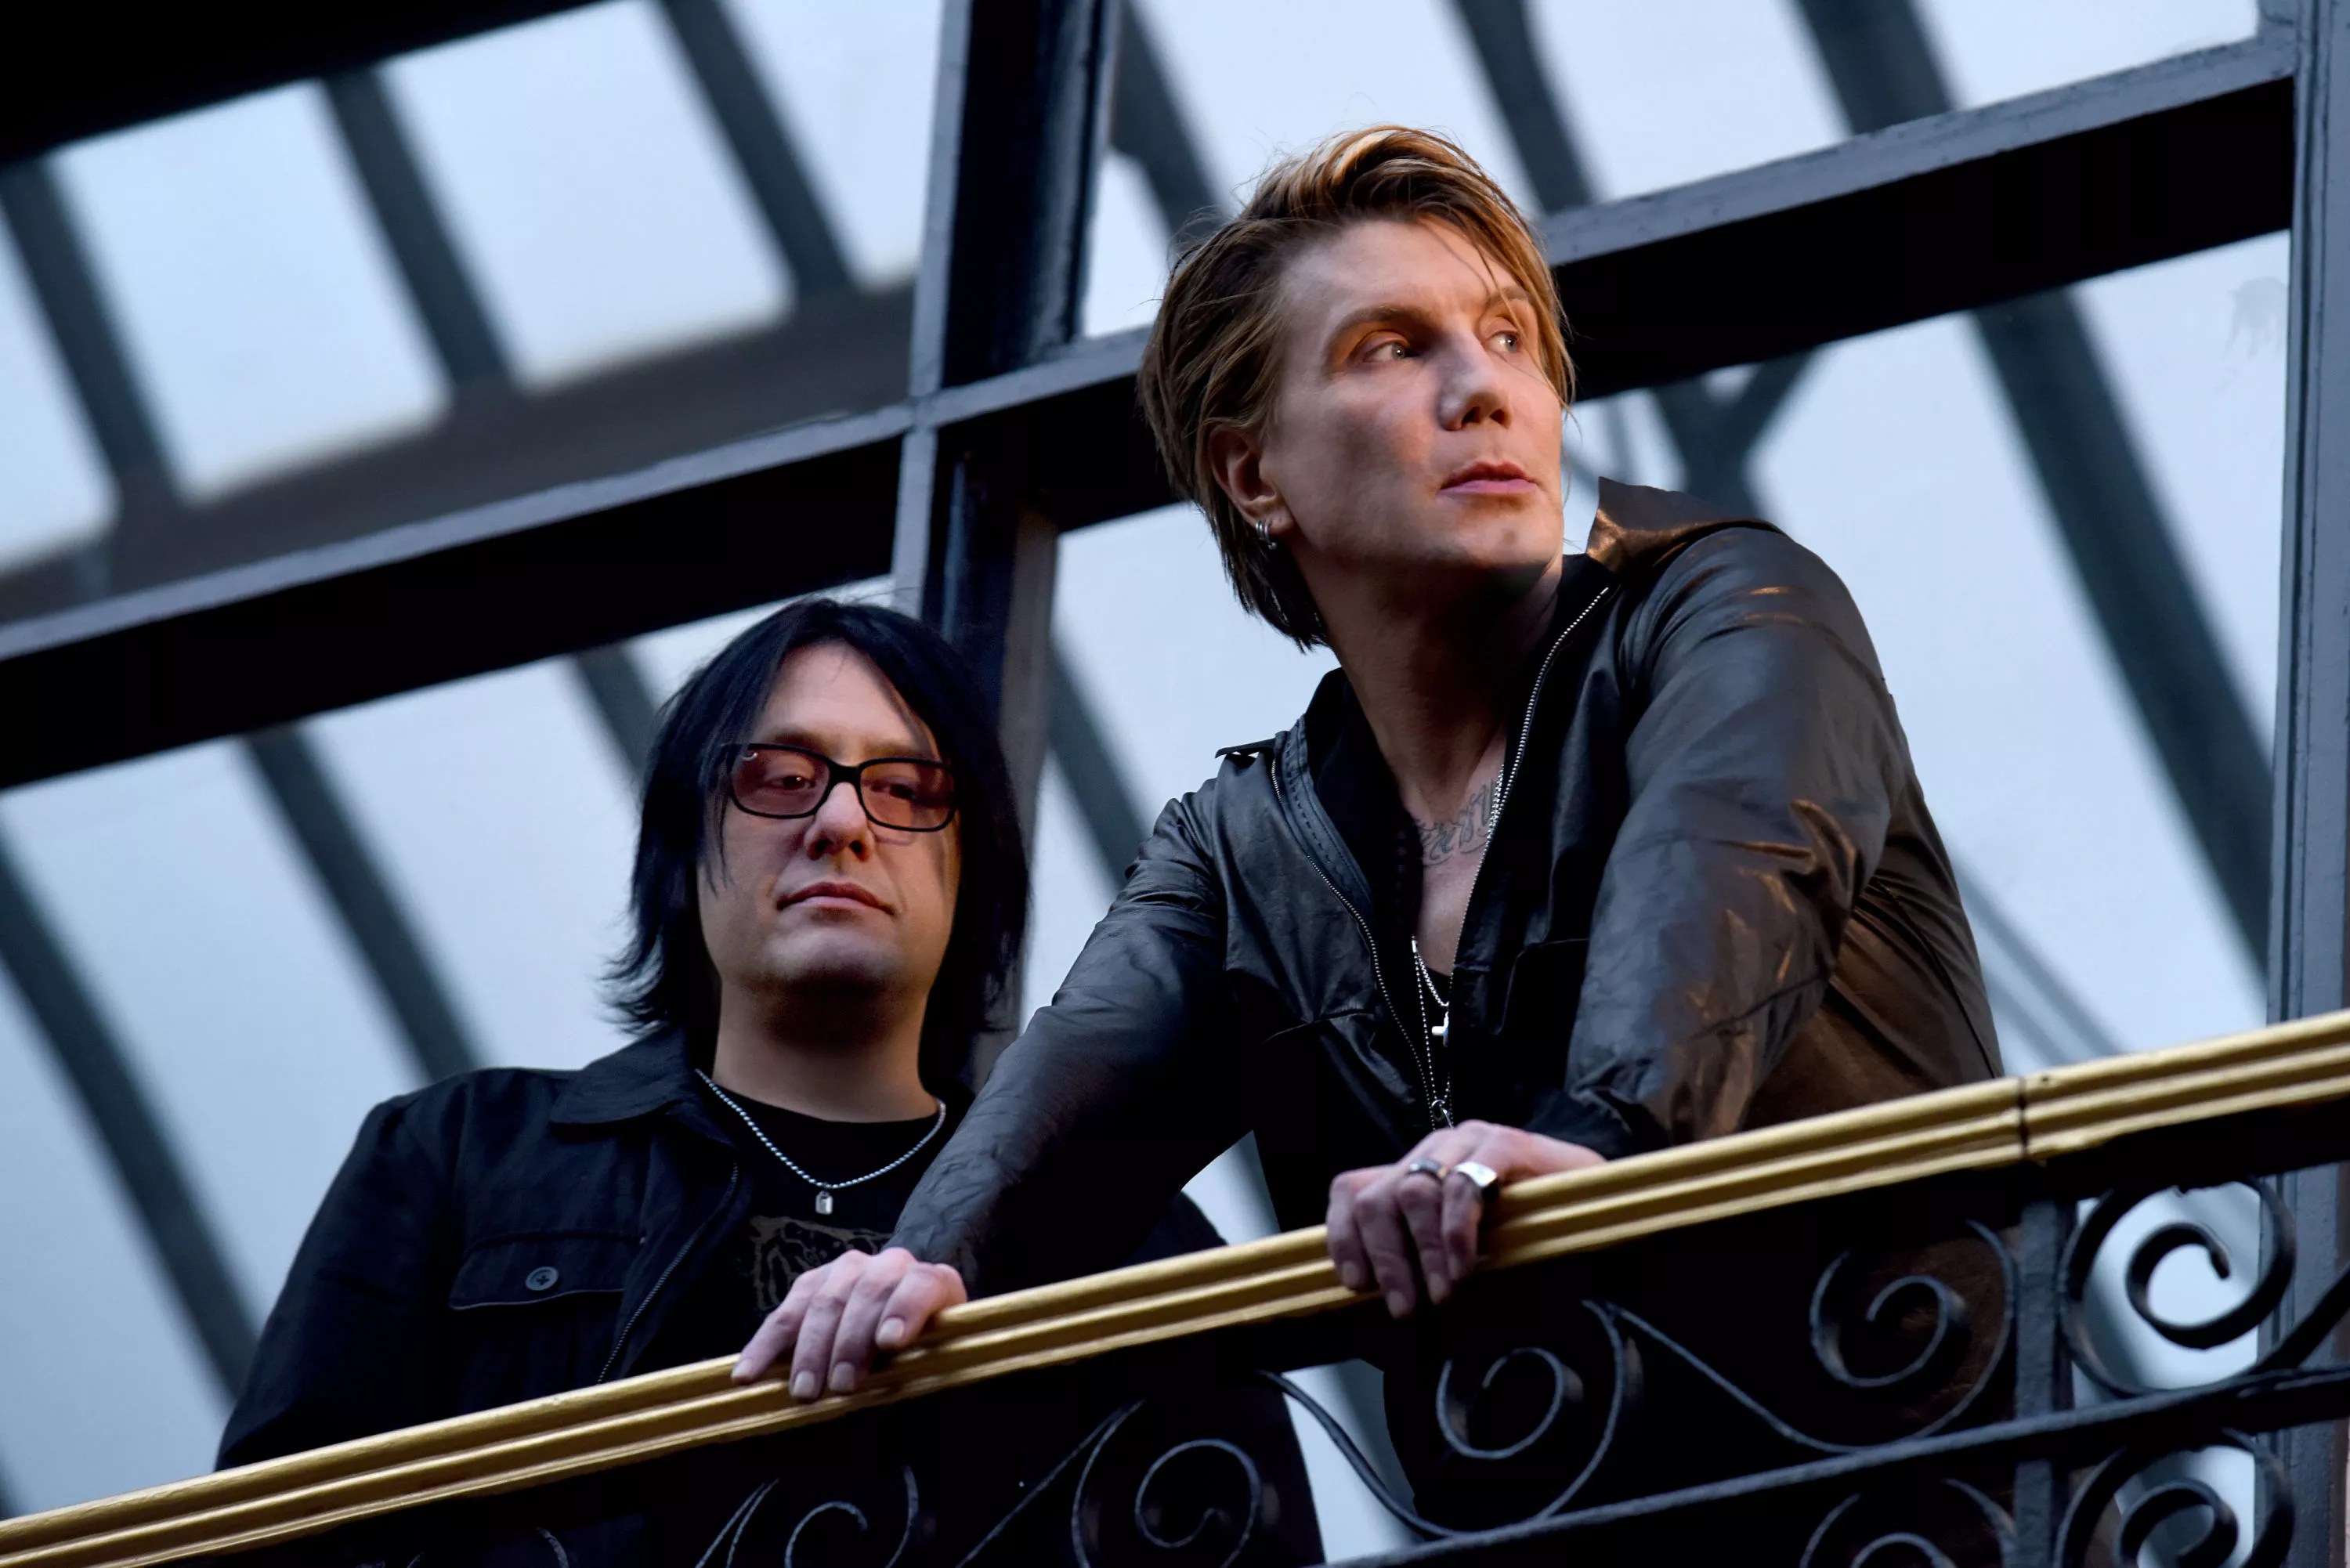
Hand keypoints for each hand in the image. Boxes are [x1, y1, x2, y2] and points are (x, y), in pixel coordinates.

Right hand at [732, 1246, 966, 1398]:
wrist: (909, 1321)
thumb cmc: (927, 1350)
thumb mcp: (940, 1359)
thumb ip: (930, 1371)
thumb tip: (915, 1412)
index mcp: (932, 1282)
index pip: (921, 1285)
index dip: (905, 1309)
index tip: (889, 1343)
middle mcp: (890, 1266)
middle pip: (867, 1294)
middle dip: (850, 1342)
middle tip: (840, 1386)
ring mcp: (847, 1271)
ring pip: (824, 1301)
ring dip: (810, 1348)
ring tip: (804, 1391)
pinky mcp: (812, 1284)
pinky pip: (785, 1313)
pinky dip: (765, 1345)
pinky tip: (748, 1374)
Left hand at [1325, 1121, 1602, 1316]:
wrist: (1597, 1193)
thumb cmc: (1527, 1225)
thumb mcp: (1463, 1245)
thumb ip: (1424, 1256)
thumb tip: (1387, 1303)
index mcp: (1413, 1170)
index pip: (1351, 1190)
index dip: (1344, 1237)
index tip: (1356, 1284)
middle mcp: (1433, 1150)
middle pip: (1377, 1197)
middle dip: (1386, 1259)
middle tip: (1406, 1307)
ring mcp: (1467, 1141)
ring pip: (1414, 1191)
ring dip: (1424, 1252)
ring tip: (1442, 1294)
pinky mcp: (1505, 1143)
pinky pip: (1465, 1185)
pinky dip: (1457, 1233)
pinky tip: (1465, 1268)